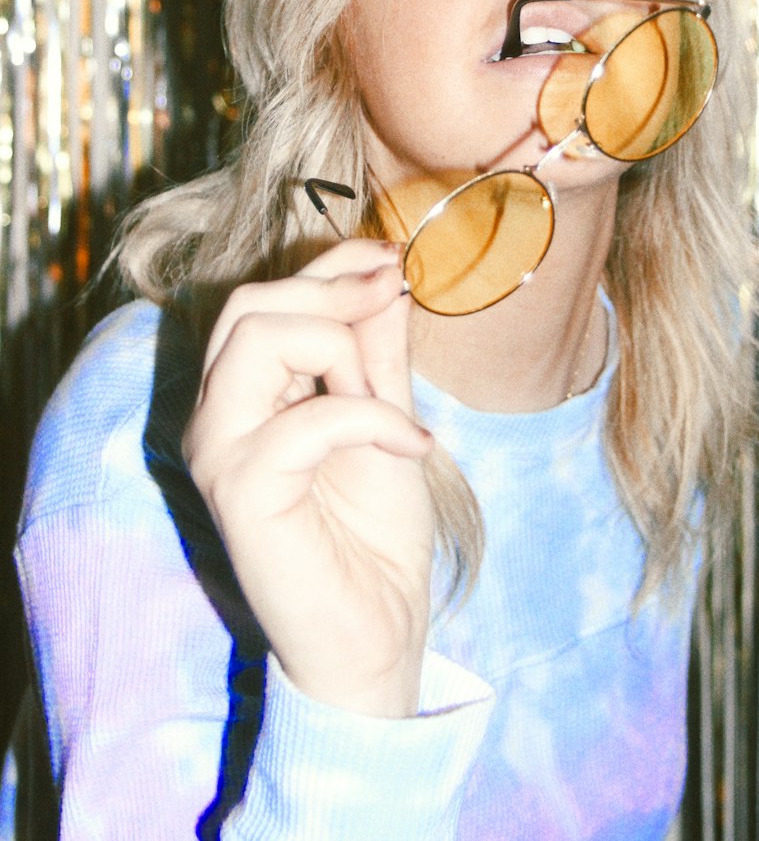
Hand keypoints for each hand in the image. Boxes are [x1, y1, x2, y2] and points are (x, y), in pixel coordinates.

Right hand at [182, 241, 434, 716]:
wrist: (378, 633)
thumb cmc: (375, 531)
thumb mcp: (386, 412)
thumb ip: (375, 346)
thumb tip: (385, 269)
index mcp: (243, 394)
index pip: (263, 296)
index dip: (329, 263)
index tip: (391, 255)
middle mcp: (215, 416)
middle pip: (250, 304)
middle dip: (331, 289)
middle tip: (393, 297)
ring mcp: (220, 452)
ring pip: (261, 337)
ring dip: (341, 349)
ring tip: (387, 399)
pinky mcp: (240, 491)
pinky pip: (308, 418)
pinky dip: (373, 418)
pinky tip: (414, 445)